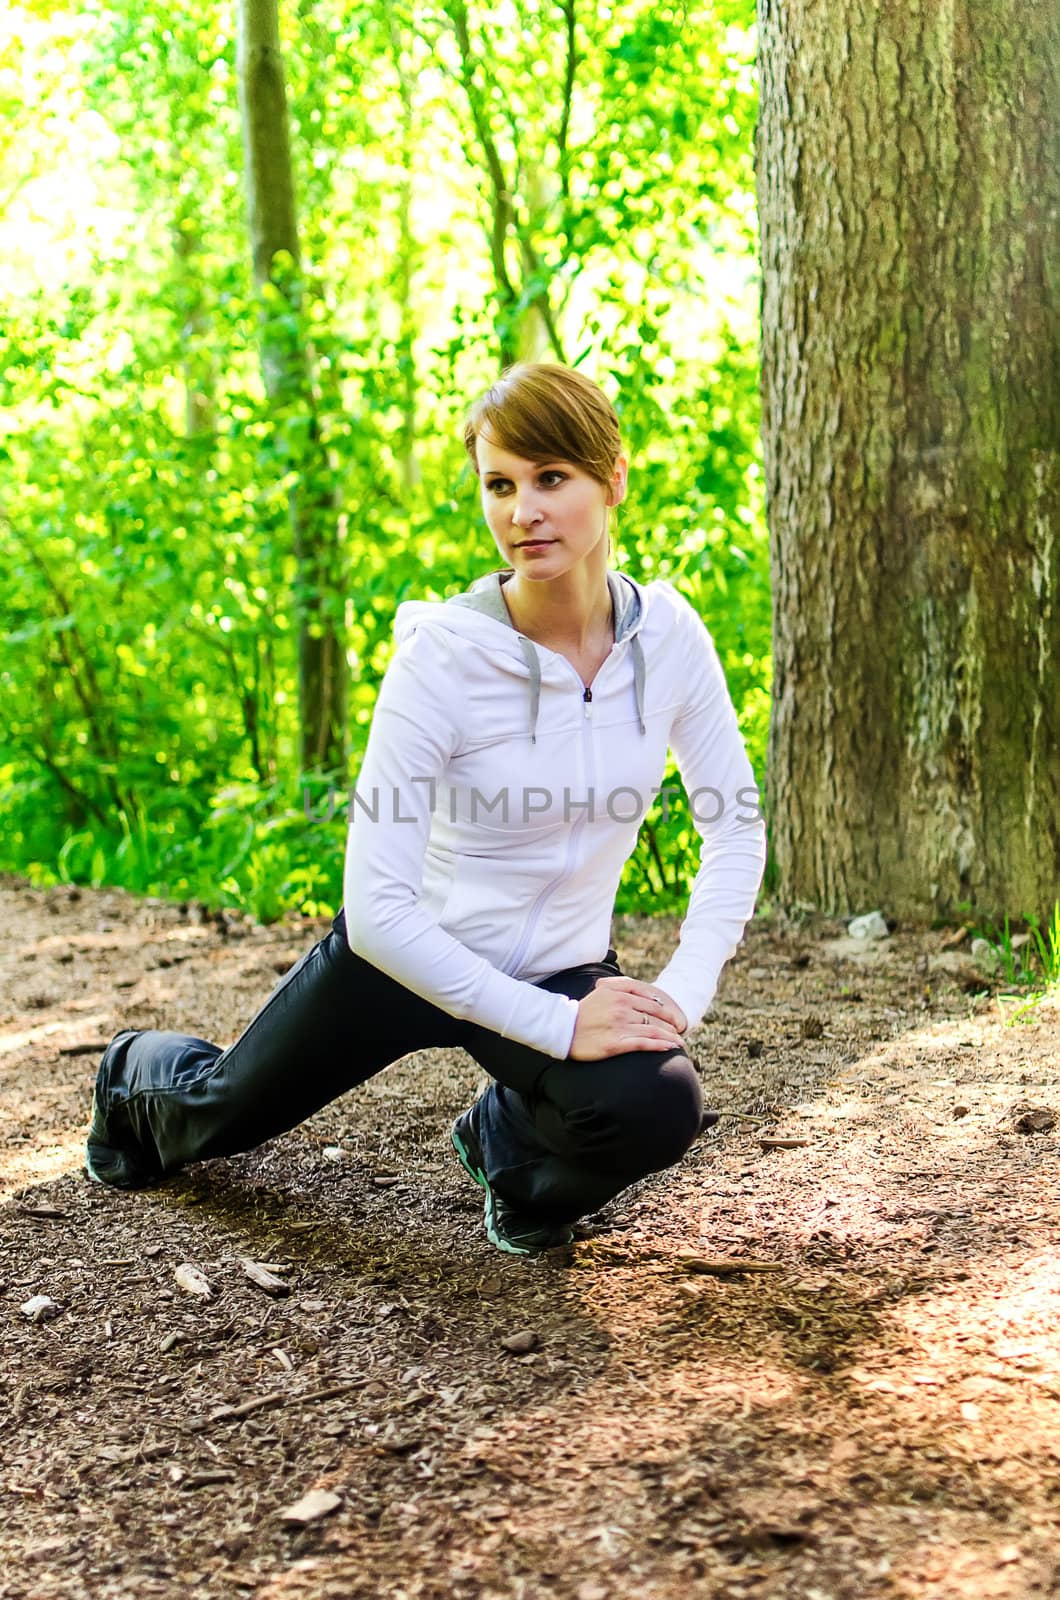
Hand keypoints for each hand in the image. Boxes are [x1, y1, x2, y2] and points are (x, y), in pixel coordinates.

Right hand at [569, 977, 687, 1060]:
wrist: (562, 1028)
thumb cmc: (584, 1011)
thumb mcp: (603, 990)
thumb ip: (625, 987)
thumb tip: (649, 995)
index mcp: (620, 994)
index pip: (652, 1002)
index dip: (668, 1012)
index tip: (675, 1020)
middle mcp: (622, 1008)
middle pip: (656, 1017)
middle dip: (672, 1025)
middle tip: (680, 1032)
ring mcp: (619, 1026)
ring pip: (653, 1030)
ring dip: (670, 1037)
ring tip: (679, 1043)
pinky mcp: (615, 1044)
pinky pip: (644, 1044)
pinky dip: (660, 1045)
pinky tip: (670, 1048)